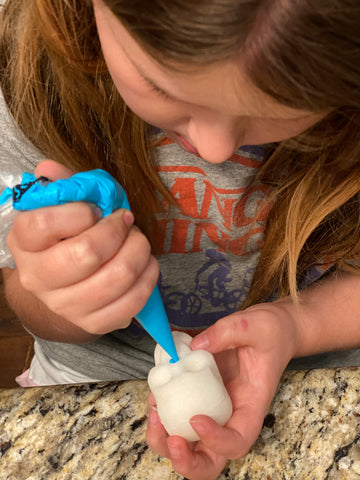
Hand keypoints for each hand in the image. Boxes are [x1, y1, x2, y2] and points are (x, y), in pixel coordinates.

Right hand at [6, 160, 158, 334]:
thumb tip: (50, 167)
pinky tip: (146, 263)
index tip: (96, 210)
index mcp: (24, 243)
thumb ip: (60, 186)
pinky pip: (133, 301)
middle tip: (125, 221)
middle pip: (87, 253)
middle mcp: (38, 278)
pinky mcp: (94, 323)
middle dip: (117, 230)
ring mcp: (66, 306)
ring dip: (138, 250)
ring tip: (137, 240)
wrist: (61, 287)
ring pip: (117, 277)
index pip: (45, 223)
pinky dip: (149, 276)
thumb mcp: (58, 209)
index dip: (80, 211)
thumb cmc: (64, 238)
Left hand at [146, 300, 299, 479]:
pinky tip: (155, 393)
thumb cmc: (270, 332)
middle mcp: (231, 414)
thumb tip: (195, 345)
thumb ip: (227, 332)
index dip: (216, 441)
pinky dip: (161, 412)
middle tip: (171, 439)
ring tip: (154, 411)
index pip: (237, 441)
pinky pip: (177, 415)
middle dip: (186, 460)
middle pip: (210, 459)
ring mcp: (213, 408)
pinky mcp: (199, 395)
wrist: (271, 328)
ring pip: (188, 444)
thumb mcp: (255, 325)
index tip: (196, 419)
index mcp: (252, 405)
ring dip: (165, 439)